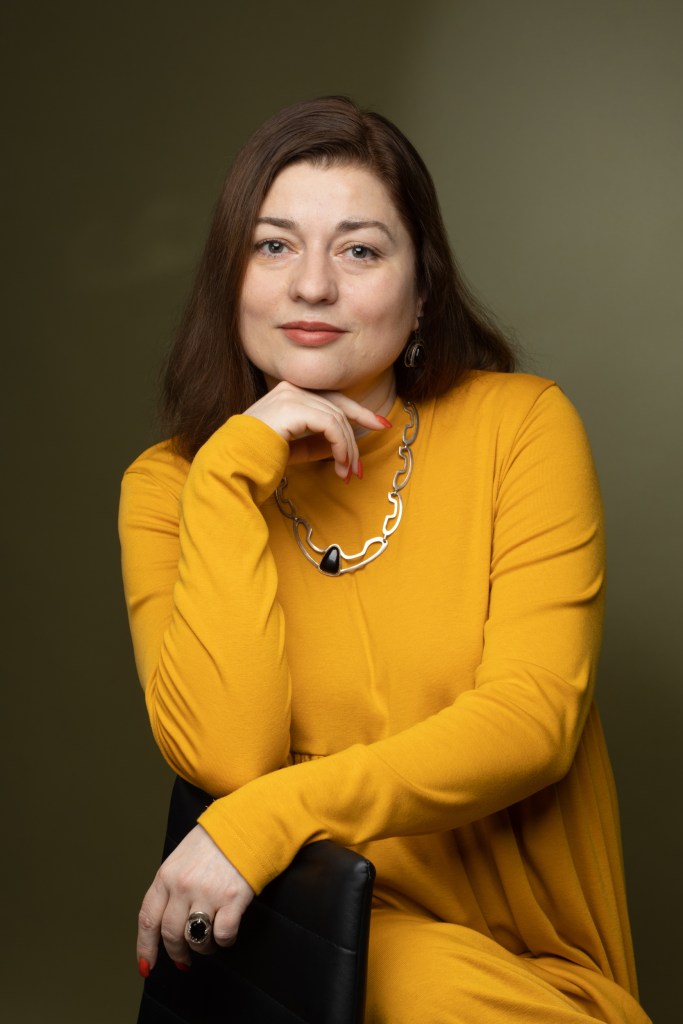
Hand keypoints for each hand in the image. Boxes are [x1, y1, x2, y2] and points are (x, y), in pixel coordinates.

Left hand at [137, 824, 254, 972]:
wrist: (246, 824)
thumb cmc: (215, 841)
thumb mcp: (182, 858)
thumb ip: (171, 886)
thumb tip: (164, 921)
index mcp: (166, 875)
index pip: (148, 919)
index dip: (145, 947)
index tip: (147, 966)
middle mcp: (183, 886)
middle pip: (171, 935)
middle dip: (177, 953)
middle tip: (185, 959)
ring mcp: (207, 893)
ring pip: (196, 939)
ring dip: (202, 948)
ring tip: (209, 943)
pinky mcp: (232, 899)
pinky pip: (222, 935)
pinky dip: (224, 942)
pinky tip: (227, 934)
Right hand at [243, 382, 390, 478]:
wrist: (233, 463)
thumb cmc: (258, 458)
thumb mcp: (294, 449)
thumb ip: (316, 443)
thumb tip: (342, 446)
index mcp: (289, 393)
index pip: (332, 399)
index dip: (359, 412)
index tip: (380, 425)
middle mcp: (291, 389)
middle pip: (339, 408)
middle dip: (355, 437)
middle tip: (359, 468)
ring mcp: (292, 395)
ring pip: (338, 419)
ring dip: (347, 449)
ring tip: (347, 473)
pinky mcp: (293, 407)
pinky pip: (331, 425)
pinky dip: (341, 445)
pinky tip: (340, 464)